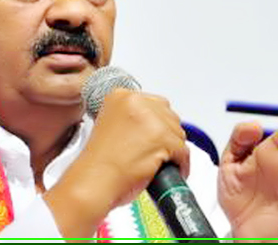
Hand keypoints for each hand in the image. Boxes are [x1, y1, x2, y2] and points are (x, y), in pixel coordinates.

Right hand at [44, 89, 188, 238]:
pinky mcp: (161, 138)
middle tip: (159, 150)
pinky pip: (183, 151)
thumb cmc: (99, 162)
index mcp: (120, 96)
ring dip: (174, 149)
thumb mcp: (110, 125)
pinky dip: (181, 164)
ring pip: (178, 133)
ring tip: (162, 161)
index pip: (154, 102)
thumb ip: (131, 118)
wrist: (94, 181)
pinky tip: (172, 170)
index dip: (157, 122)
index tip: (155, 134)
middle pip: (168, 115)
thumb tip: (153, 124)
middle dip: (167, 134)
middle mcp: (135, 102)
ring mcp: (149, 119)